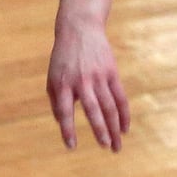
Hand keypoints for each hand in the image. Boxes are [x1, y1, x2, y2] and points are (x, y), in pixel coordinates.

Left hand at [47, 11, 129, 151]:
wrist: (79, 29)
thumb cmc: (63, 59)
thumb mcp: (52, 77)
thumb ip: (56, 101)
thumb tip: (62, 123)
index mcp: (62, 84)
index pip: (65, 111)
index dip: (68, 130)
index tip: (71, 146)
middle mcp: (81, 82)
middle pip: (93, 110)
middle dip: (100, 130)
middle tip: (106, 147)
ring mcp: (98, 77)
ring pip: (109, 106)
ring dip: (114, 127)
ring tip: (116, 146)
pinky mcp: (111, 73)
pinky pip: (120, 97)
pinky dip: (124, 114)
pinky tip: (125, 129)